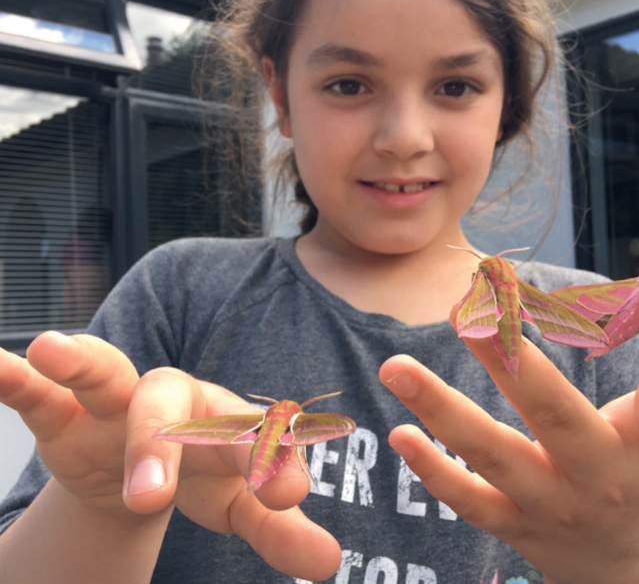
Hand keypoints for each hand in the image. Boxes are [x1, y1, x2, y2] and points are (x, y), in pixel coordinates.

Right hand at [0, 332, 341, 579]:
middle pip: (170, 403)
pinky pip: (40, 391)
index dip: (269, 459)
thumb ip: (281, 530)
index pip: (250, 434)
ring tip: (55, 351)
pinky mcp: (68, 415)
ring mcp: (118, 404)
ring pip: (106, 373)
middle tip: (149, 497)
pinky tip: (0, 363)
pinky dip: (18, 378)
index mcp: (224, 423)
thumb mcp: (239, 508)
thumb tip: (331, 564)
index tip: (288, 492)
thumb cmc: (204, 477)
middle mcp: (174, 403)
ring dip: (83, 362)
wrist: (147, 466)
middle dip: (158, 444)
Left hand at [380, 280, 638, 583]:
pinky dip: (433, 471)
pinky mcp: (513, 526)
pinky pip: (468, 501)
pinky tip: (399, 432)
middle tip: (472, 307)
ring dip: (443, 411)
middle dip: (514, 364)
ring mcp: (552, 506)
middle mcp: (603, 477)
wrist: (623, 569)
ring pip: (494, 458)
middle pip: (559, 417)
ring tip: (397, 366)